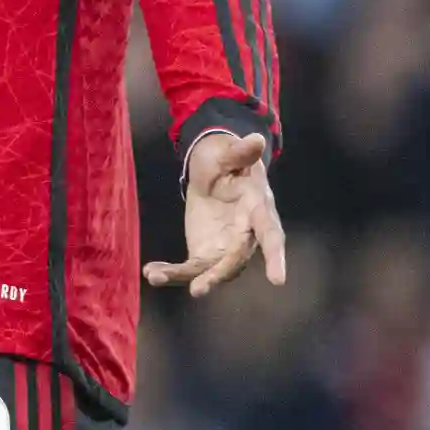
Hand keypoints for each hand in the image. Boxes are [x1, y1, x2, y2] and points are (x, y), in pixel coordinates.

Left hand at [145, 129, 286, 298]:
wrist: (215, 168)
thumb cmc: (227, 159)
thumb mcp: (229, 153)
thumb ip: (240, 153)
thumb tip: (254, 140)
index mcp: (258, 210)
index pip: (270, 235)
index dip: (275, 257)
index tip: (278, 280)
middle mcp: (246, 235)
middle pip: (236, 261)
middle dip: (218, 275)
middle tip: (199, 290)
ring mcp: (226, 247)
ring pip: (211, 270)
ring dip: (187, 278)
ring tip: (157, 278)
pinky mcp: (205, 251)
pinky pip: (191, 267)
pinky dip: (172, 272)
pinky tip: (151, 273)